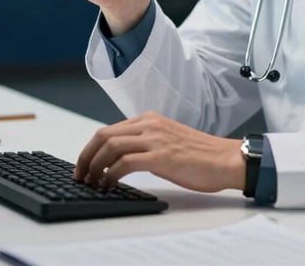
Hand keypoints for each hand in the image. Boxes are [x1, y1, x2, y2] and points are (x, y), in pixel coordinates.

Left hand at [74, 112, 244, 193]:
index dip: (90, 148)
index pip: (109, 130)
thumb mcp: (167, 140)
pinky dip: (111, 174)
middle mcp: (149, 125)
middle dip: (86, 156)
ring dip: (95, 166)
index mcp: (150, 119)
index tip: (83, 165)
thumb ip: (146, 142)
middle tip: (80, 175)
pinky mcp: (161, 156)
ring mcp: (155, 139)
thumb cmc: (200, 154)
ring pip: (111, 147)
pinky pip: (125, 162)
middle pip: (104, 135)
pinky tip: (109, 185)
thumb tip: (121, 158)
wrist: (224, 159)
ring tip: (91, 182)